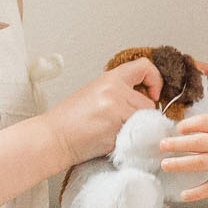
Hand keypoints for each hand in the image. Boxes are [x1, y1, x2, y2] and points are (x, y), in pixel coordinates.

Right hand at [43, 59, 162, 164]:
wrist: (53, 138)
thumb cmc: (70, 122)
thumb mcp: (95, 95)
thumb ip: (119, 94)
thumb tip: (144, 102)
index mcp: (109, 78)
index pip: (144, 66)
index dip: (155, 80)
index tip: (152, 94)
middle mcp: (114, 88)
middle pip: (149, 102)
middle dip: (140, 117)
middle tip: (121, 125)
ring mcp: (116, 106)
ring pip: (145, 119)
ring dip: (135, 129)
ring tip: (113, 133)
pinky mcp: (117, 124)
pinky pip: (138, 133)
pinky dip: (130, 141)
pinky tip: (112, 141)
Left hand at [159, 97, 207, 201]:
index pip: (204, 122)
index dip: (189, 124)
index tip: (178, 128)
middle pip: (197, 142)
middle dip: (177, 144)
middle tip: (161, 145)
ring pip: (200, 163)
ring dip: (180, 164)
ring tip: (165, 165)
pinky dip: (197, 192)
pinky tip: (183, 195)